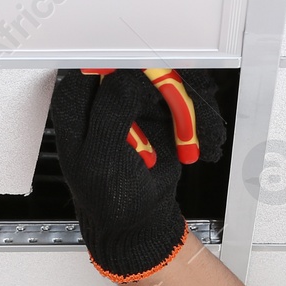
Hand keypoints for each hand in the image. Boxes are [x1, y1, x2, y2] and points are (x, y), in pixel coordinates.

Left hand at [49, 68, 225, 281]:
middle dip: (173, 88)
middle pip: (140, 68)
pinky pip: (183, 100)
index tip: (159, 74)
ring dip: (194, 108)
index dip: (131, 67)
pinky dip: (200, 120)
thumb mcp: (101, 160)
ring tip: (209, 136)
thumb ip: (109, 114)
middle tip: (192, 109)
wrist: (136, 220)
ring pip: (168, 81)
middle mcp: (103, 95)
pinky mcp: (156, 107)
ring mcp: (131, 99)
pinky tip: (209, 141)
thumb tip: (123, 76)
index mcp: (76, 103)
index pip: (103, 65)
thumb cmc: (107, 198)